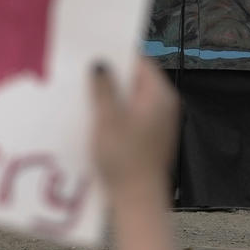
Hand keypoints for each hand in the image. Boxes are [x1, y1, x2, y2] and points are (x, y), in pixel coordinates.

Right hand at [90, 58, 181, 249]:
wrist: (137, 200)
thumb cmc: (124, 157)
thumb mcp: (108, 118)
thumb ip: (104, 87)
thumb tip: (100, 62)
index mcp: (160, 96)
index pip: (140, 62)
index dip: (117, 54)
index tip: (94, 49)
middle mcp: (165, 106)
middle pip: (136, 80)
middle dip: (112, 75)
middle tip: (85, 70)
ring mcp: (159, 123)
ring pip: (133, 98)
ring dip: (112, 95)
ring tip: (86, 92)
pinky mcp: (151, 138)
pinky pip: (133, 115)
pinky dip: (116, 112)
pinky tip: (95, 118)